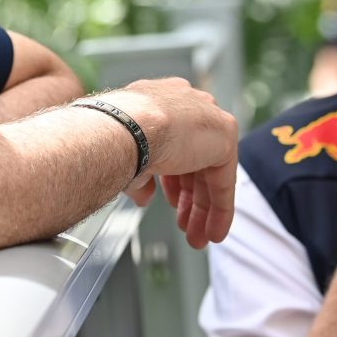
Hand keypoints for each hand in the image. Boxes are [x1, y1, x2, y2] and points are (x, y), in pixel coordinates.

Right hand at [104, 77, 238, 248]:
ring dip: (203, 209)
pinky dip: (220, 210)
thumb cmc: (111, 134)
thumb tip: (143, 196)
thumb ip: (142, 175)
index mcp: (161, 101)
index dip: (173, 178)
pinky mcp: (224, 136)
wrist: (124, 127)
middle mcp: (187, 105)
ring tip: (196, 235)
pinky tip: (213, 232)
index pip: (174, 143)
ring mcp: (208, 118)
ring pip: (210, 173)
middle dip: (189, 198)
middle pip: (195, 160)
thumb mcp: (125, 157)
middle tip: (184, 221)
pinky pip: (224, 181)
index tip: (172, 200)